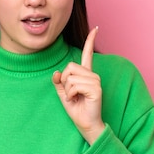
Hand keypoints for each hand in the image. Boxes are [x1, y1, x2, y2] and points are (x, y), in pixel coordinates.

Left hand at [52, 26, 104, 144]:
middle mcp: (92, 75)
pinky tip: (77, 100)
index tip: (96, 28)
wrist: (85, 124)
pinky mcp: (96, 88)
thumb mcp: (63, 94)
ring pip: (70, 77)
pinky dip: (71, 94)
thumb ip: (58, 82)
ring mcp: (95, 81)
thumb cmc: (76, 110)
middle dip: (64, 81)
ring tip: (75, 98)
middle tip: (71, 94)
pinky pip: (74, 85)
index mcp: (86, 75)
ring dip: (68, 90)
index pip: (87, 54)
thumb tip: (56, 72)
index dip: (90, 41)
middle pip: (70, 67)